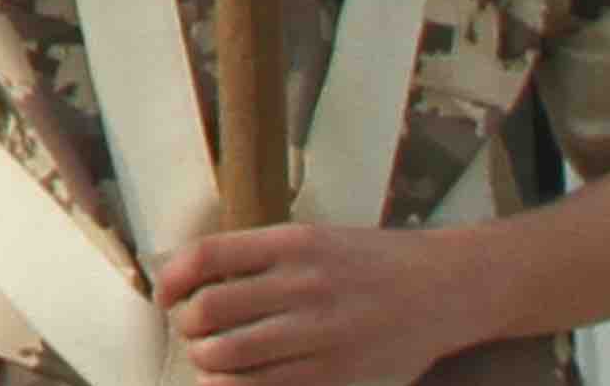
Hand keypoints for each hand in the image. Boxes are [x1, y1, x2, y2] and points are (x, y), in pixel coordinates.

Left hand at [149, 219, 508, 385]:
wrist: (445, 288)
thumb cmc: (371, 263)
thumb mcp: (315, 238)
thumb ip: (260, 258)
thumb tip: (191, 281)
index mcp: (294, 242)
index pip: (206, 257)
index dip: (171, 279)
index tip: (164, 295)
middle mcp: (305, 284)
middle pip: (208, 311)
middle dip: (186, 326)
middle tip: (190, 331)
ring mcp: (321, 332)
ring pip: (229, 356)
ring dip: (204, 362)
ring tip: (208, 359)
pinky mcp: (336, 373)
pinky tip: (230, 382)